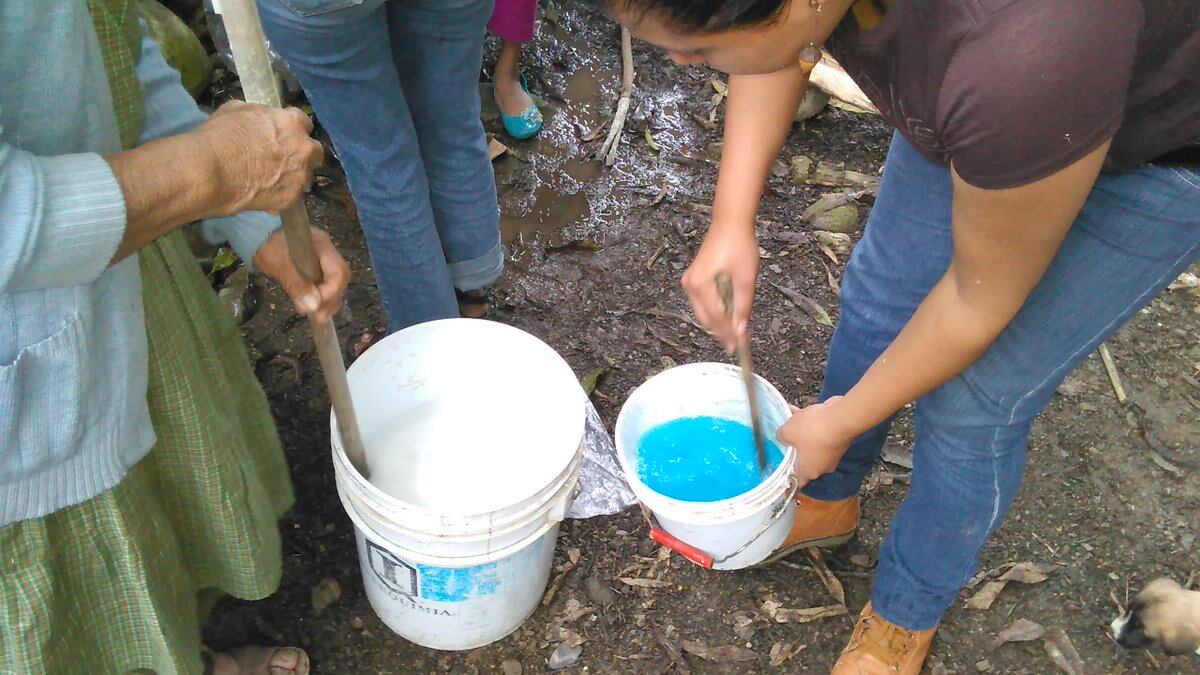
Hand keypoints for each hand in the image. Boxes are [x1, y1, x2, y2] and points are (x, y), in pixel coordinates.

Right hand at [196, 101, 323, 214]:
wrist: (211, 172)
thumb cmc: (220, 136)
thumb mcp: (237, 110)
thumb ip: (260, 115)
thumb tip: (263, 120)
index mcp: (293, 123)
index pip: (303, 123)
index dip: (291, 129)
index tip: (282, 134)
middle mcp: (304, 149)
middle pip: (314, 151)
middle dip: (303, 153)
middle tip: (284, 158)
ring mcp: (300, 176)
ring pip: (306, 176)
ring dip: (294, 175)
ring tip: (273, 179)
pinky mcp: (292, 199)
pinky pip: (292, 196)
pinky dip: (281, 194)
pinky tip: (265, 194)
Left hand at [253, 227, 348, 323]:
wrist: (258, 235)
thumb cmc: (268, 245)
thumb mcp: (279, 264)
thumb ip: (296, 284)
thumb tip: (313, 307)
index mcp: (322, 246)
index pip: (339, 272)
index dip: (331, 292)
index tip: (316, 306)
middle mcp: (328, 253)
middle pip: (340, 280)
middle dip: (331, 301)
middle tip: (318, 317)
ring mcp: (324, 261)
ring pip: (335, 285)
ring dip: (327, 303)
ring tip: (316, 317)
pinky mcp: (316, 269)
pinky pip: (325, 285)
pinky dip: (320, 299)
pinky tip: (312, 308)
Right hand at [680, 221, 758, 351]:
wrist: (730, 223)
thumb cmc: (739, 245)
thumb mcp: (746, 279)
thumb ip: (742, 307)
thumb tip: (740, 331)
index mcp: (700, 284)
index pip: (715, 318)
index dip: (729, 334)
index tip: (741, 346)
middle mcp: (690, 285)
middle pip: (706, 318)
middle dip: (723, 332)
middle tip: (740, 344)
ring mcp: (690, 282)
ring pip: (704, 312)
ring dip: (720, 323)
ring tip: (737, 332)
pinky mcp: (694, 279)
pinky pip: (704, 303)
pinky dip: (716, 311)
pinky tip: (730, 316)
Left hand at [776, 397, 855, 486]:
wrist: (840, 417)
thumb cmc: (812, 431)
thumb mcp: (787, 432)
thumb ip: (780, 437)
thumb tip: (782, 437)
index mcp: (809, 471)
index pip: (797, 481)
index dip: (788, 479)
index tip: (782, 475)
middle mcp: (822, 465)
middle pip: (803, 460)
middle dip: (793, 449)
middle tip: (783, 440)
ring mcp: (832, 452)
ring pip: (811, 444)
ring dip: (801, 433)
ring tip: (789, 420)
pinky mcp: (837, 438)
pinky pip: (820, 433)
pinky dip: (811, 425)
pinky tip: (800, 411)